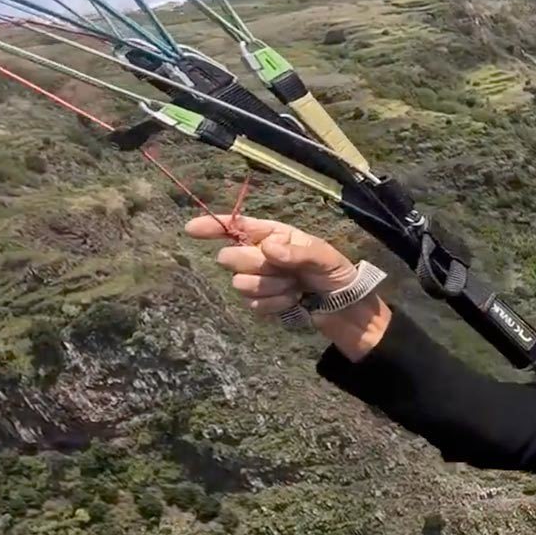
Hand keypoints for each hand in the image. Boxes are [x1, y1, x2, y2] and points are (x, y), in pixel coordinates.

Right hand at [185, 214, 355, 317]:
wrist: (344, 308)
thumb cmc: (336, 274)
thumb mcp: (324, 257)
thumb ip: (297, 252)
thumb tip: (268, 248)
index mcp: (274, 235)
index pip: (237, 227)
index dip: (213, 227)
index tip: (192, 229)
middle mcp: (260, 255)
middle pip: (232, 258)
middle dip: (257, 266)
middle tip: (286, 272)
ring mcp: (258, 280)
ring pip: (241, 284)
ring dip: (271, 287)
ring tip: (295, 287)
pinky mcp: (260, 303)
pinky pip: (252, 304)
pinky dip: (274, 304)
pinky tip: (292, 301)